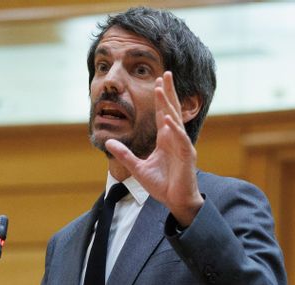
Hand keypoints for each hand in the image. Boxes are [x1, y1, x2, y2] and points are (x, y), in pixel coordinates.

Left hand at [105, 71, 203, 225]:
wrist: (175, 201)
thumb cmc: (162, 185)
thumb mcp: (137, 168)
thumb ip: (124, 154)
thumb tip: (108, 142)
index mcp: (165, 140)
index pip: (162, 113)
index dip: (160, 98)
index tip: (157, 82)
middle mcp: (174, 138)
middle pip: (171, 110)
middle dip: (168, 91)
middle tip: (165, 73)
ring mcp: (182, 145)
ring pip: (175, 120)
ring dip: (168, 104)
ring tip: (162, 89)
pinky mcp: (187, 155)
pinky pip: (180, 139)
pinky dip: (174, 128)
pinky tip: (168, 118)